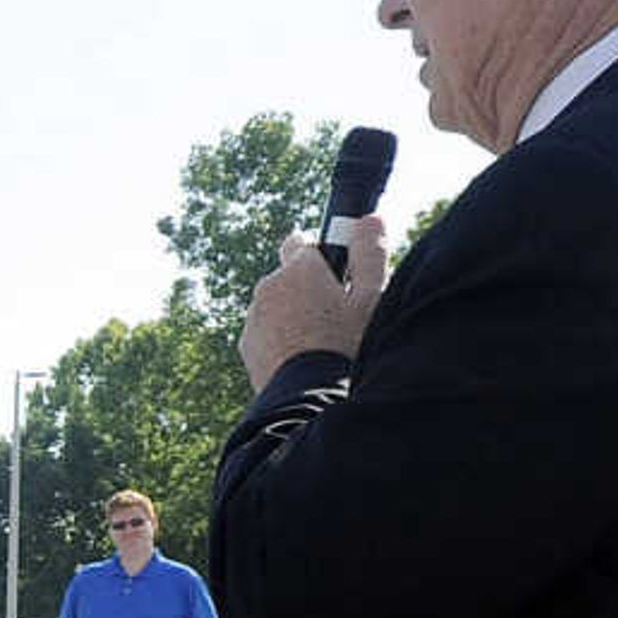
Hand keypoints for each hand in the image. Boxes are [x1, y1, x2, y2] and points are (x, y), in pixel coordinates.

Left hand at [241, 219, 386, 389]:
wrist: (311, 398)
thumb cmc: (348, 345)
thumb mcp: (371, 298)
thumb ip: (370, 254)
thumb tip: (370, 219)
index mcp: (298, 268)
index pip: (300, 242)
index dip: (320, 257)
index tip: (335, 274)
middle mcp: (268, 287)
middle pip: (288, 277)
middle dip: (307, 289)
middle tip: (335, 314)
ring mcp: (254, 317)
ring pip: (276, 306)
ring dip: (293, 315)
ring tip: (321, 341)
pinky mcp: (246, 345)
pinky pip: (266, 332)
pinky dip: (281, 339)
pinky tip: (303, 358)